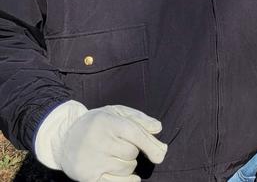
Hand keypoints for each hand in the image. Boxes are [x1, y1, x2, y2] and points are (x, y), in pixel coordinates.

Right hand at [35, 101, 166, 181]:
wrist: (64, 137)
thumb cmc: (98, 124)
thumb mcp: (117, 113)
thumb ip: (140, 119)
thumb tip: (158, 128)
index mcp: (107, 122)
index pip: (134, 134)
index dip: (150, 145)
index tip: (160, 155)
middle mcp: (97, 141)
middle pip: (131, 153)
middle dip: (133, 151)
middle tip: (122, 146)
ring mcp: (91, 160)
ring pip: (126, 168)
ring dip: (128, 164)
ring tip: (115, 156)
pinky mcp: (87, 176)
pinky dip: (126, 181)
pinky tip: (132, 178)